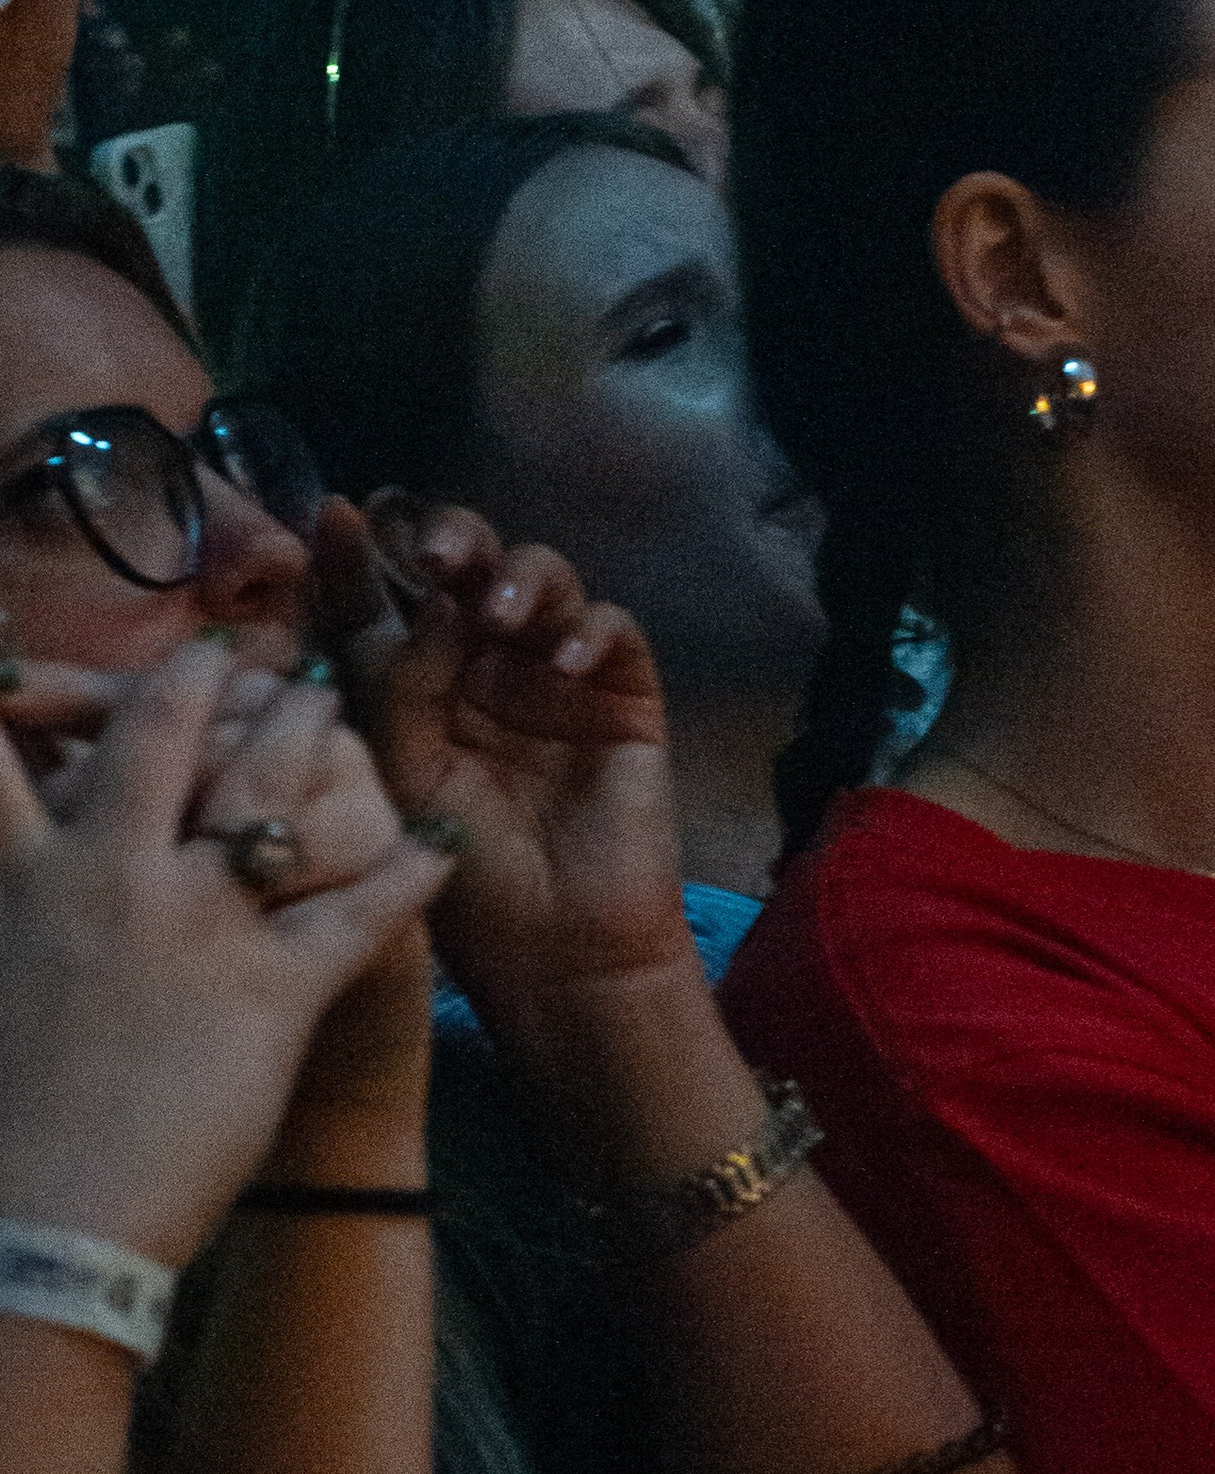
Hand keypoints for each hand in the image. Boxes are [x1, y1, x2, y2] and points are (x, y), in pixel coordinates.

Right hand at [0, 642, 451, 1266]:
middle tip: (243, 655)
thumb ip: (16, 901)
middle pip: (167, 737)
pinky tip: (445, 840)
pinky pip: (360, 914)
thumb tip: (29, 868)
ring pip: (270, 796)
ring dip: (309, 737)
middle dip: (208, 683)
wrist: (43, 1224)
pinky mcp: (271, 996)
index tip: (57, 658)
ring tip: (334, 704)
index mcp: (28, 881)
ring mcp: (199, 930)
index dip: (46, 689)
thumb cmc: (7, 1114)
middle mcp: (113, 880)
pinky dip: (411, 872)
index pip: (17, 754)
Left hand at [314, 498, 689, 1036]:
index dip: (358, 554)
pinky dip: (590, 632)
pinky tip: (563, 662)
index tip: (329, 516)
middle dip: (451, 539)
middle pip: (471, 565)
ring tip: (496, 612)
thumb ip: (396, 689)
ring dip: (519, 578)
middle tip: (433, 555)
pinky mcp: (625, 696)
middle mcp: (485, 664)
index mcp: (417, 683)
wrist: (557, 957)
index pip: (387, 597)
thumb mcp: (402, 781)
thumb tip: (413, 599)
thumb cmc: (468, 887)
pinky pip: (615, 632)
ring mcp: (556, 675)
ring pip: (545, 580)